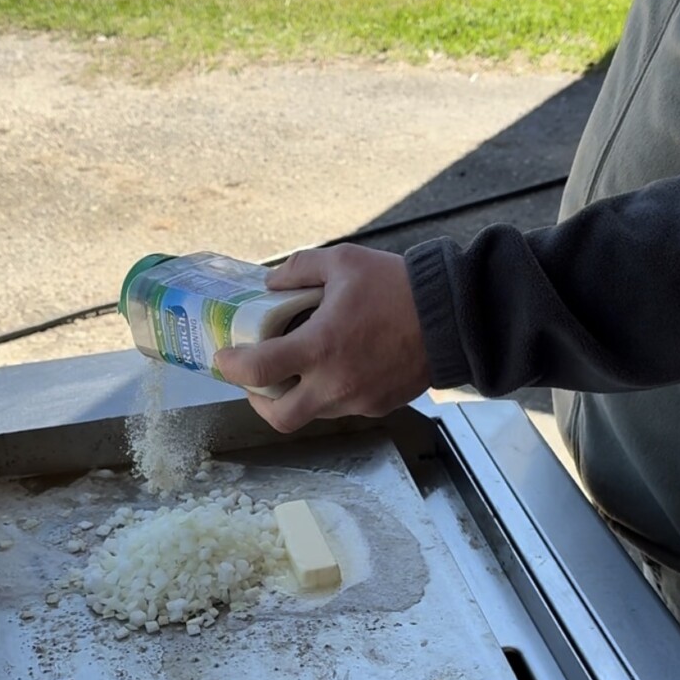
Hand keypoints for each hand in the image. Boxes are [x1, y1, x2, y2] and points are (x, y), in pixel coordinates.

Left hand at [213, 244, 431, 433]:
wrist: (454, 318)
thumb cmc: (399, 287)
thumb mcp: (344, 261)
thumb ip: (299, 269)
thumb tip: (271, 283)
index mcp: (320, 347)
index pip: (258, 371)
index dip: (232, 368)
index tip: (225, 357)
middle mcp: (334, 384)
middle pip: (279, 418)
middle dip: (258, 402)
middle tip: (256, 381)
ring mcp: (357, 400)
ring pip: (311, 413)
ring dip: (296, 395)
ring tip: (299, 366)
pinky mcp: (377, 407)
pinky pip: (341, 407)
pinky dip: (328, 392)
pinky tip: (338, 367)